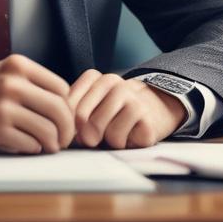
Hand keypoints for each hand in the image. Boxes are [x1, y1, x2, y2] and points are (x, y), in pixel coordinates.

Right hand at [0, 54, 74, 153]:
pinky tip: (26, 146)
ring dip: (53, 143)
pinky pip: (31, 145)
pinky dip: (33, 149)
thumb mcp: (1, 73)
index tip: (64, 119)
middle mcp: (12, 83)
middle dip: (67, 130)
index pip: (62, 88)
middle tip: (63, 139)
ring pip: (49, 130)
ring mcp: (4, 107)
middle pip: (60, 110)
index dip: (67, 108)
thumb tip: (66, 103)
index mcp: (17, 65)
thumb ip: (31, 82)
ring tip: (48, 146)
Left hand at [68, 70, 185, 148]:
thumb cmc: (116, 113)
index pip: (69, 103)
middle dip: (84, 133)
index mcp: (95, 78)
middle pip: (82, 116)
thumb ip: (77, 116)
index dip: (69, 122)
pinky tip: (128, 135)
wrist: (153, 110)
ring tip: (114, 133)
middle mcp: (112, 82)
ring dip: (104, 139)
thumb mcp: (92, 109)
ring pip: (101, 128)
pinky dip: (120, 143)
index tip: (76, 129)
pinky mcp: (145, 116)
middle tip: (93, 138)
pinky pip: (119, 138)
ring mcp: (131, 96)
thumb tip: (75, 136)